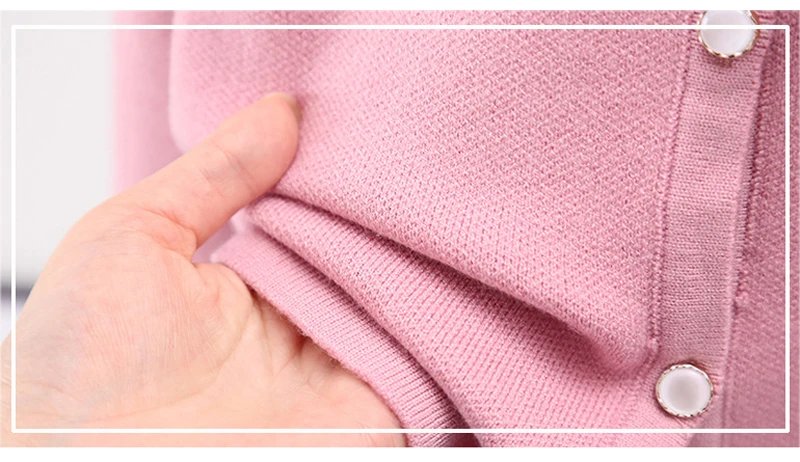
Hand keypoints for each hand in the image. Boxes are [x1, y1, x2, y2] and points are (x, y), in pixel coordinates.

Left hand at [0, 94, 403, 446]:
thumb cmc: (75, 362)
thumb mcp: (132, 233)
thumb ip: (215, 173)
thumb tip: (284, 111)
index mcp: (252, 289)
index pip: (325, 226)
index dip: (351, 183)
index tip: (377, 132)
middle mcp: (299, 332)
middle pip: (372, 264)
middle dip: (396, 218)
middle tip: (421, 161)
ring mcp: (335, 376)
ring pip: (407, 307)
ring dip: (424, 263)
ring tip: (438, 203)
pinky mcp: (366, 420)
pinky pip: (426, 367)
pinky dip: (443, 323)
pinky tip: (445, 267)